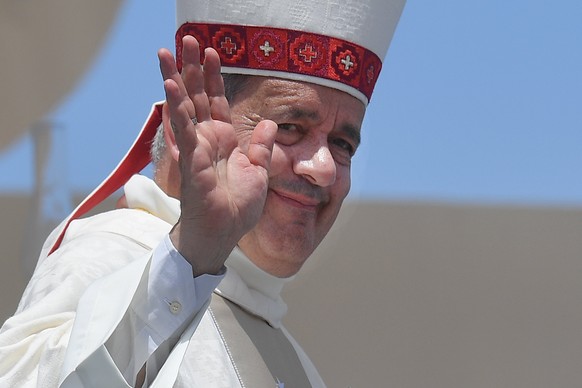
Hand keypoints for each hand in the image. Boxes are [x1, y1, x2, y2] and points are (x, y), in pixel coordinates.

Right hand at [158, 36, 276, 275]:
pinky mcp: (192, 159)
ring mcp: (197, 146)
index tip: (212, 51)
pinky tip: (170, 84)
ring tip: (168, 51)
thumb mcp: (260, 172)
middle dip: (192, 67)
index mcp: (224, 139)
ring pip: (185, 105)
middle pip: (197, 95)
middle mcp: (207, 138)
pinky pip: (184, 128)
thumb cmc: (237, 207)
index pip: (217, 100)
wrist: (224, 233)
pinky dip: (177, 106)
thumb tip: (272, 123)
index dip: (213, 76)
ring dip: (177, 77)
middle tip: (186, 39)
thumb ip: (263, 146)